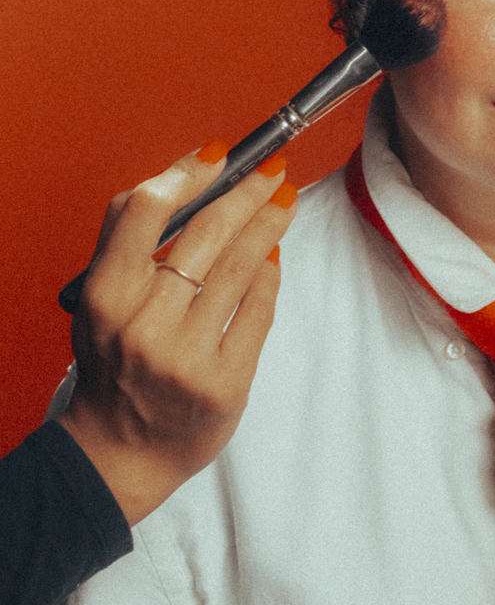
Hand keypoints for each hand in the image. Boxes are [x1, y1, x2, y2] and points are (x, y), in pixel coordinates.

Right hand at [57, 144, 295, 523]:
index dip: (187, 173)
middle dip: (247, 191)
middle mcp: (143, 324)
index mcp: (106, 296)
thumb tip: (187, 173)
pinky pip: (259, 308)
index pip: (145, 211)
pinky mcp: (224, 383)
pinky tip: (273, 253)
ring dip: (269, 223)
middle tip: (272, 169)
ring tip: (283, 200)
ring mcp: (186, 357)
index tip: (218, 154)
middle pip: (207, 232)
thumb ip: (129, 237)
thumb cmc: (115, 360)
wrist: (120, 450)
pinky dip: (269, 273)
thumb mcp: (102, 297)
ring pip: (241, 266)